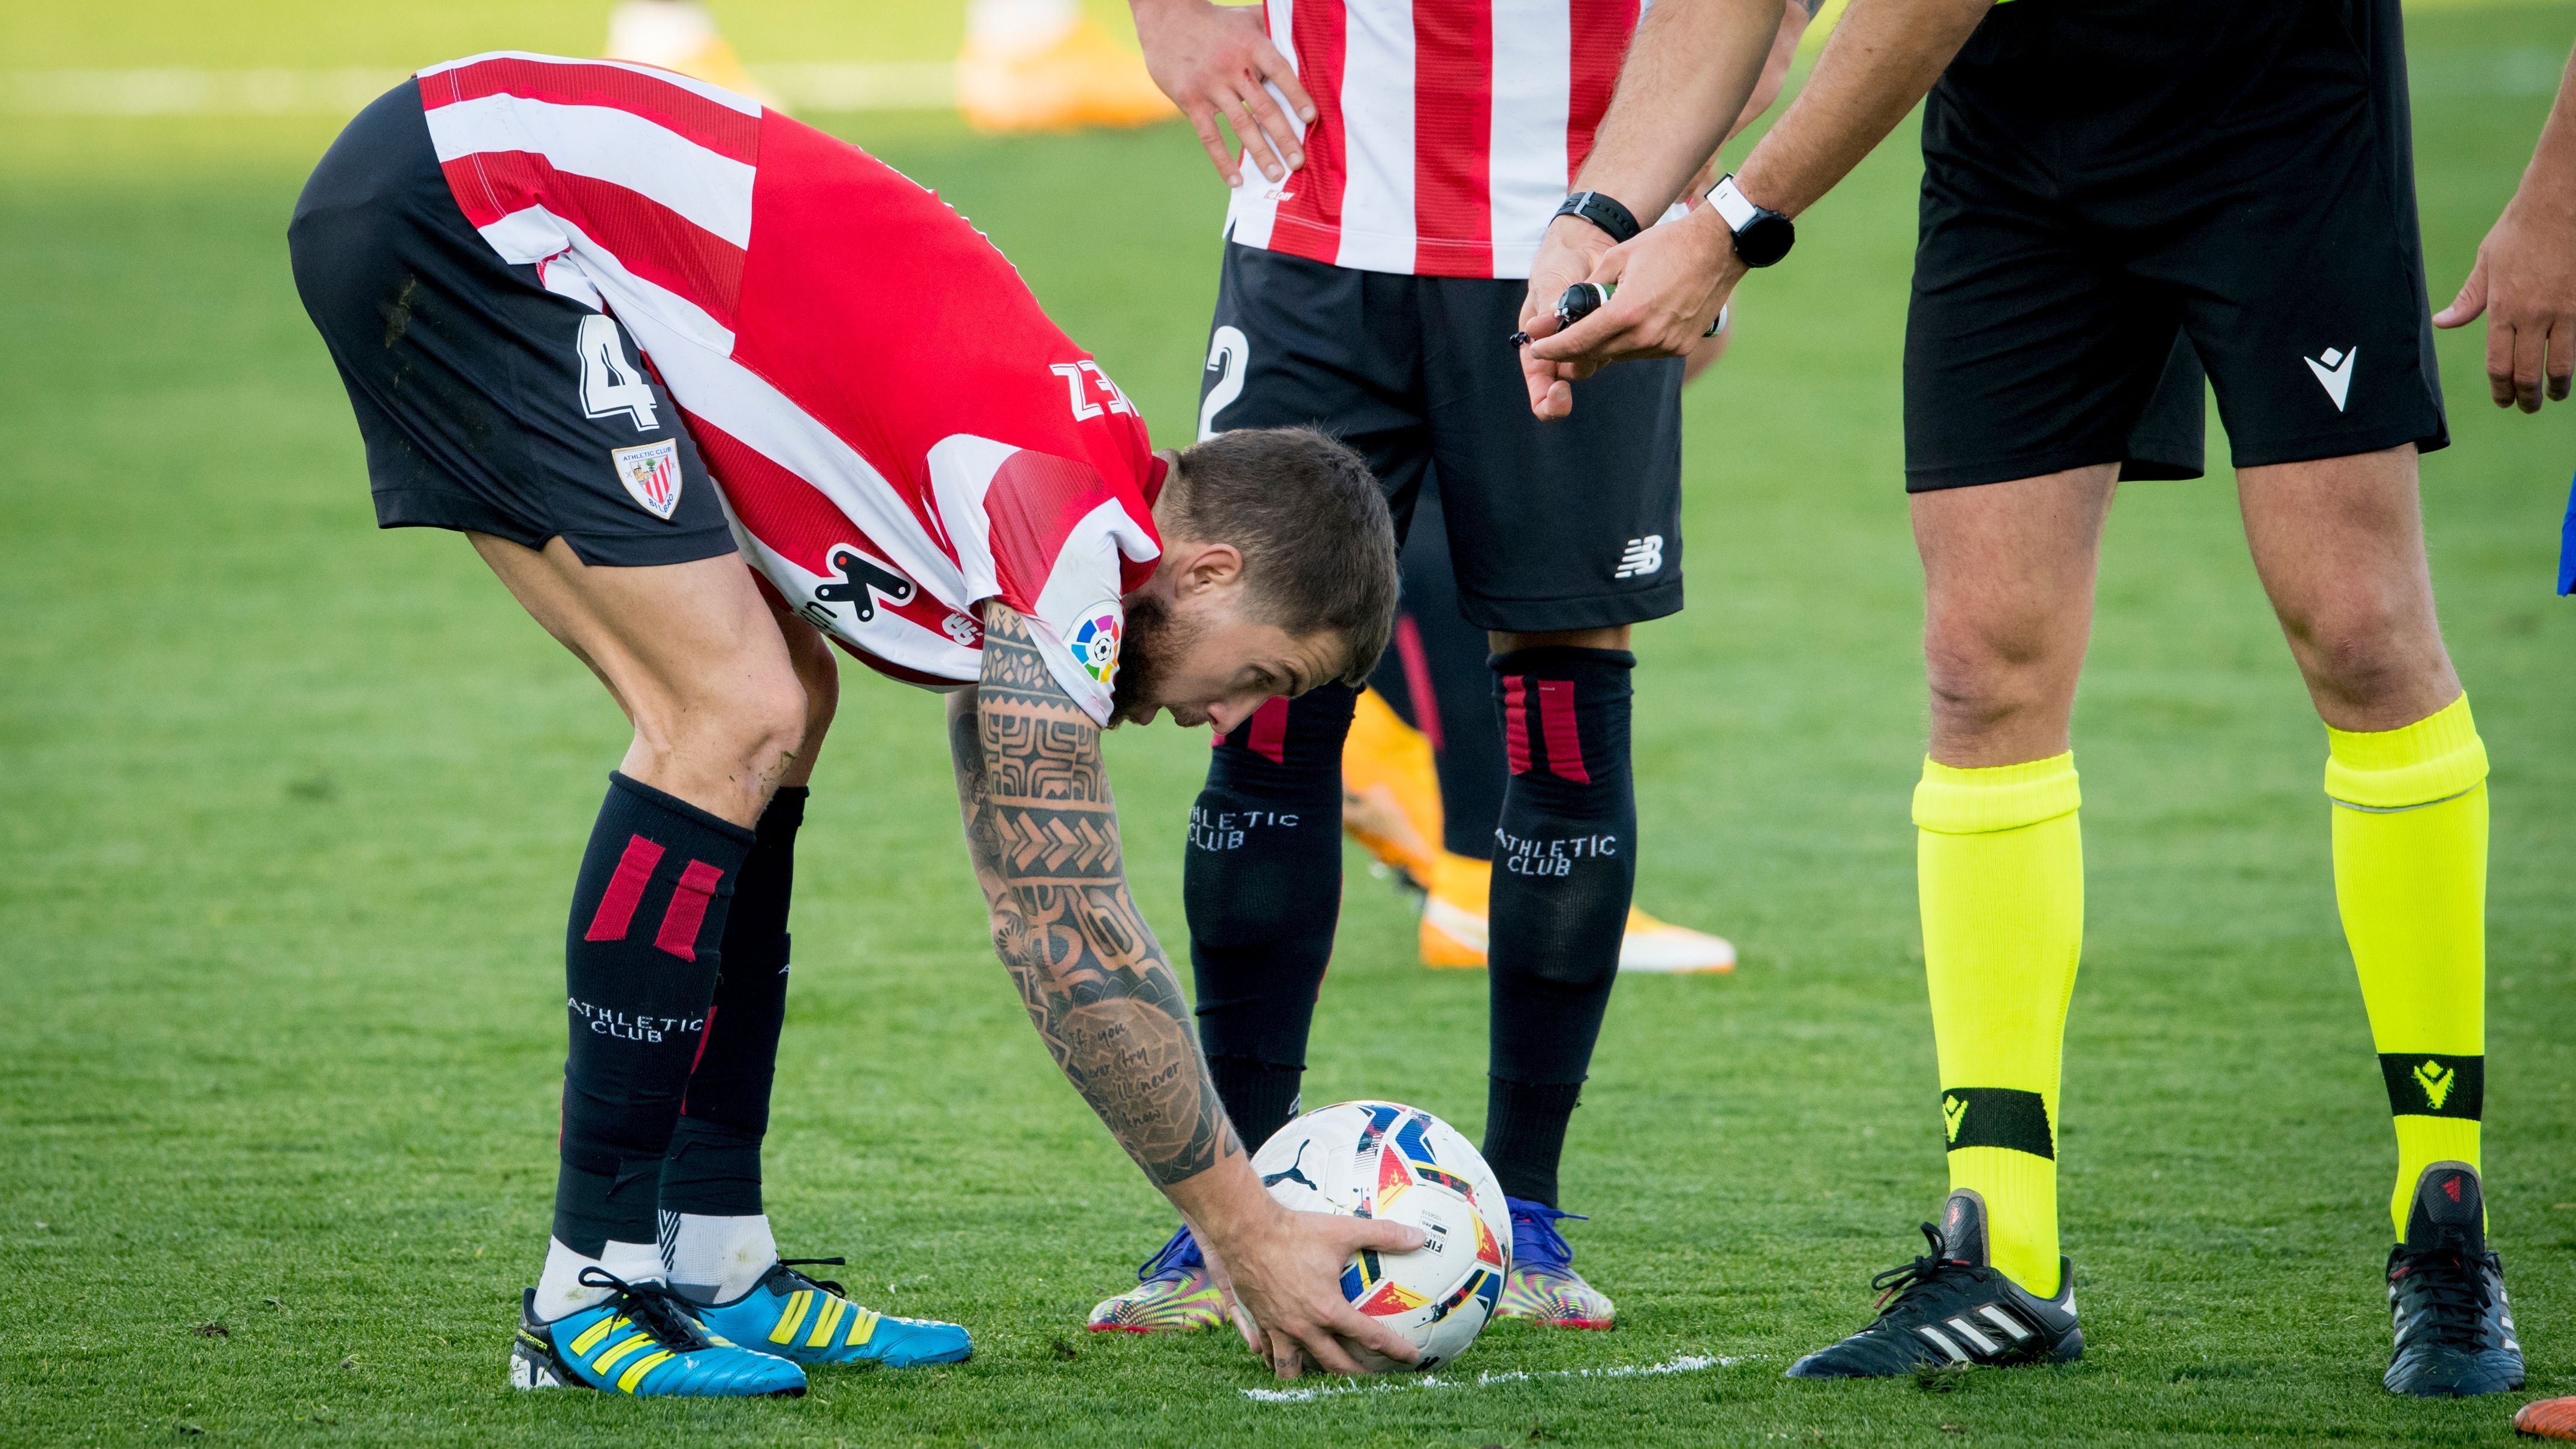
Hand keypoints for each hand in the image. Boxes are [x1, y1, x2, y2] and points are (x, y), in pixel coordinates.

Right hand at [1131, 0, 1314, 185]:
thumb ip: (1273, 30)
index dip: (1297, 95)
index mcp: (1251, 45)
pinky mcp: (1190, 100)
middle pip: (1264, 106)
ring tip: (1276, 174)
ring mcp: (1211, 85)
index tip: (1311, 119)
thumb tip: (1305, 42)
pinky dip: (1223, 160)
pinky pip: (1209, 136)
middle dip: (1284, 137)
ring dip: (1260, 153)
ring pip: (1241, 125)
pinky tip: (1236, 180)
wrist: (1167, 18)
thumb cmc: (1216, 22)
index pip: (1280, 71)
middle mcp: (1233, 66)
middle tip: (1299, 163)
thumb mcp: (1246, 17)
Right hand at [1198, 1201, 1424, 1377]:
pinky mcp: (1259, 1321)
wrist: (1244, 1230)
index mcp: (1328, 1310)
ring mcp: (1279, 1328)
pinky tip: (1283, 1356)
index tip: (1413, 1357)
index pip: (1371, 1338)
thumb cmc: (1294, 1230)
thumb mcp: (1344, 1230)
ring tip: (1323, 1377)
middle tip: (1373, 1378)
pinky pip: (1268, 1351)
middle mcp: (1304, 1327)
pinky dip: (1277, 1359)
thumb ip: (1383, 1234)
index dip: (1396, 1349)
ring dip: (1311, 1377)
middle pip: (1335, 1365)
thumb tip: (1418, 1236)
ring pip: (1293, 1370)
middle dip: (1358, 1376)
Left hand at [1524, 207, 1743, 420]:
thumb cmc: (1667, 245)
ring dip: (1603, 344)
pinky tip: (1629, 322)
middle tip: (1556, 339)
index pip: (1579, 341)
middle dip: (1573, 348)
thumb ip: (1589, 288)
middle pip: (1596, 353)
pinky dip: (1629, 341)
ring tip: (1597, 323)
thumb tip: (1561, 312)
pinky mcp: (1680, 347)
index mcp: (1628, 312)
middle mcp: (1647, 335)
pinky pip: (1643, 351)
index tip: (1536, 349)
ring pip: (1619, 354)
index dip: (1553, 348)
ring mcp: (1666, 345)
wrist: (1719, 247)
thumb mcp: (1618, 257)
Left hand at [2434, 194, 2575, 411]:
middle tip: (2528, 407)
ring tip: (2555, 394)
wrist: (2561, 201)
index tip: (2503, 401)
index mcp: (2502, 309)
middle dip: (2527, 397)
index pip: (2498, 364)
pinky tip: (2572, 366)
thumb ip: (2469, 299)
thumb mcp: (2487, 262)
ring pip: (2563, 364)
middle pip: (2528, 373)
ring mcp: (2565, 311)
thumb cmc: (2520, 228)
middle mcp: (2533, 316)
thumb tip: (2442, 323)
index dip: (2500, 390)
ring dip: (2558, 385)